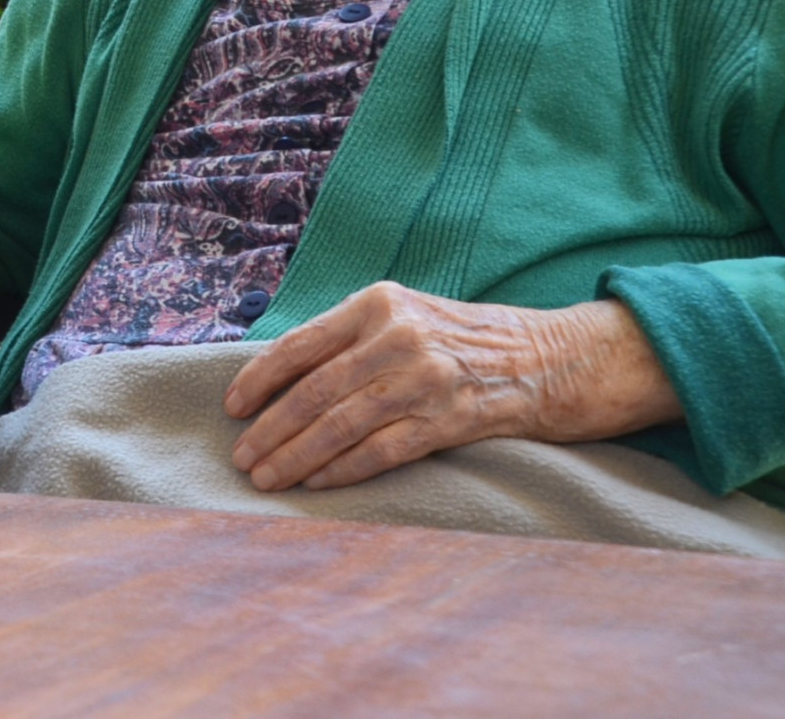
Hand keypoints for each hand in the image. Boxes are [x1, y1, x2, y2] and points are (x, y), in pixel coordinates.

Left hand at [222, 283, 682, 490]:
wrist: (552, 358)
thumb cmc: (461, 339)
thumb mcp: (403, 316)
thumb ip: (347, 338)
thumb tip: (275, 377)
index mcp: (379, 303)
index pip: (302, 343)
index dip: (260, 379)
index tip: (231, 407)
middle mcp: (400, 335)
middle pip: (316, 389)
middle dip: (271, 427)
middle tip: (241, 457)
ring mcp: (428, 377)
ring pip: (343, 422)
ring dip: (297, 455)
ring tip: (266, 477)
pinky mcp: (453, 417)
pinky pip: (384, 449)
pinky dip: (343, 468)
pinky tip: (316, 482)